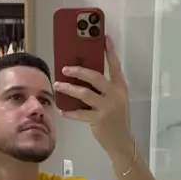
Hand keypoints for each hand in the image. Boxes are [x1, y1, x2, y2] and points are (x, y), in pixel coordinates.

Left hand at [54, 36, 131, 157]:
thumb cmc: (116, 118)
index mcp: (120, 87)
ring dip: (69, 88)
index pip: (115, 66)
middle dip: (78, 71)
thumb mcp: (115, 100)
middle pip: (95, 77)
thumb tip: (83, 75)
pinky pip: (80, 113)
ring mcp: (108, 107)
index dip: (110, 51)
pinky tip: (62, 110)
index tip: (104, 38)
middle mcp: (115, 95)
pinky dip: (69, 112)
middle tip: (65, 68)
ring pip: (85, 93)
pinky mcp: (99, 120)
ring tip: (58, 85)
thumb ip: (104, 88)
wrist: (122, 141)